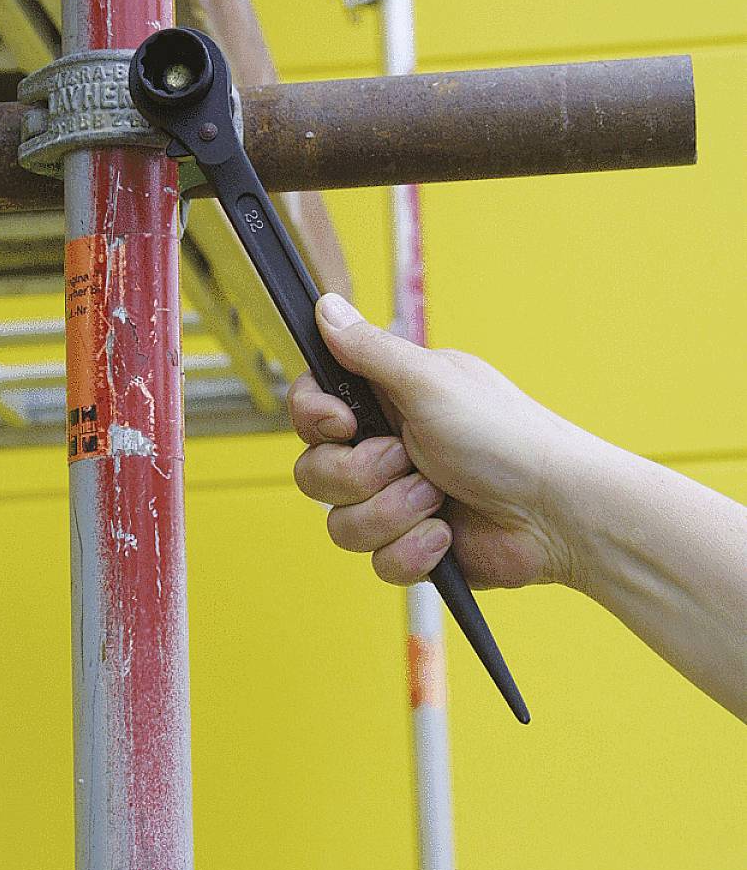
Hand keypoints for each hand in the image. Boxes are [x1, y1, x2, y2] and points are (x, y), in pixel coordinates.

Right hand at [288, 294, 575, 589]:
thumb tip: (325, 307)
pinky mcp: (413, 545)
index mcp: (388, 400)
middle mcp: (387, 448)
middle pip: (315, 471)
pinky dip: (413, 550)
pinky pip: (377, 562)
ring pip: (341, 523)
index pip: (312, 407)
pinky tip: (447, 535)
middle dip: (359, 475)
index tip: (344, 422)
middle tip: (406, 459)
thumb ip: (369, 349)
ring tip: (438, 497)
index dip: (315, 418)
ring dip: (392, 512)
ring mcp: (397, 500)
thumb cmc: (507, 437)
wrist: (556, 513)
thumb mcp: (430, 382)